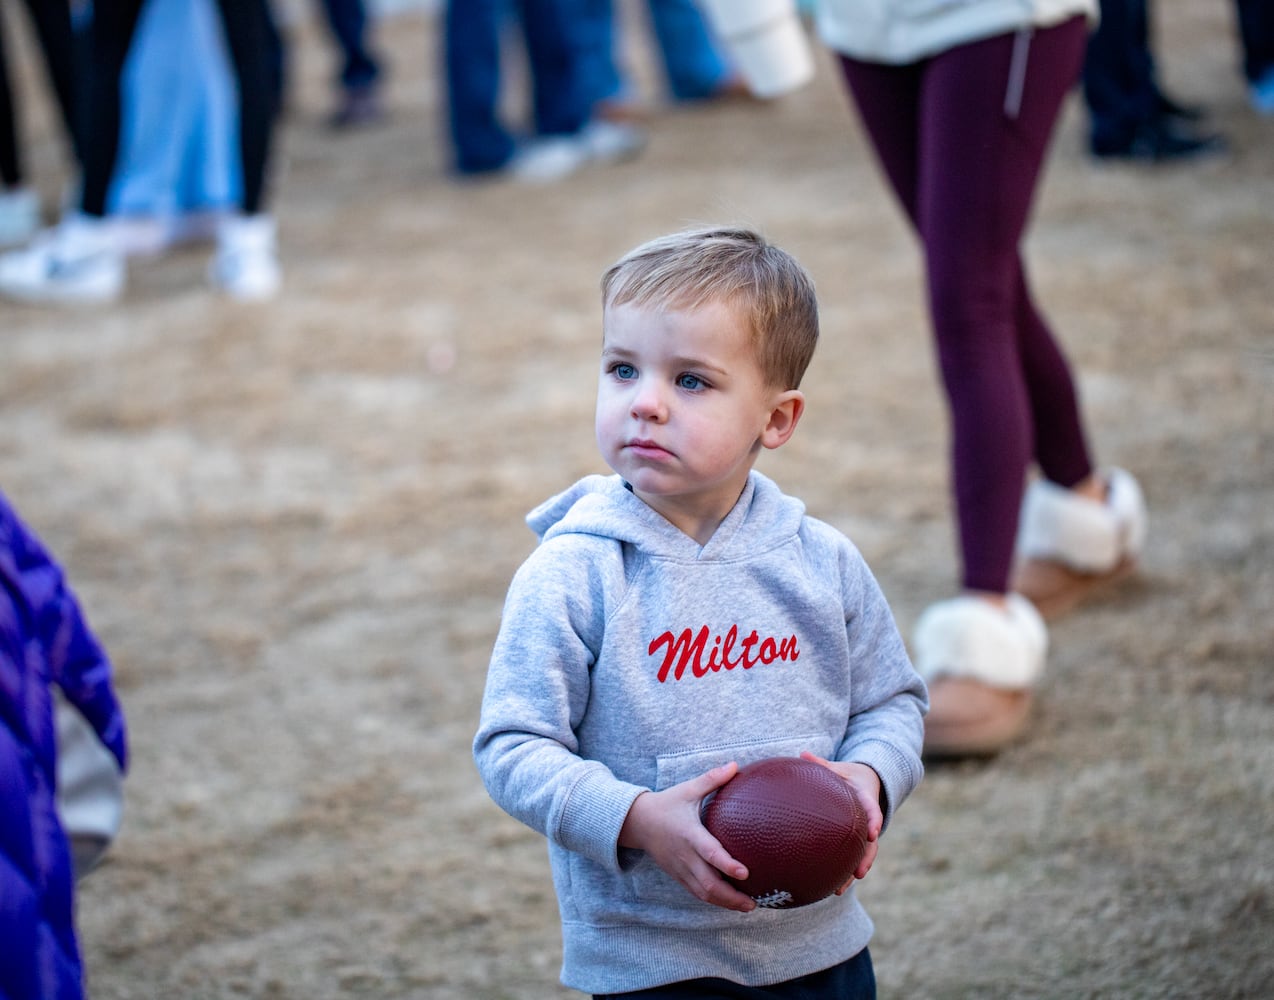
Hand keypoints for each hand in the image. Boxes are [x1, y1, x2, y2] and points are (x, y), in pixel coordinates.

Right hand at [619, 762, 756, 912]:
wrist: (638, 823)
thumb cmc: (667, 804)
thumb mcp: (688, 789)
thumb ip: (712, 779)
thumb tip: (735, 765)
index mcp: (689, 834)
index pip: (709, 853)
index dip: (727, 865)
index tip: (745, 873)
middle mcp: (684, 856)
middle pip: (708, 883)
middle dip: (731, 897)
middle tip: (753, 904)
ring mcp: (680, 869)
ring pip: (703, 893)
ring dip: (725, 903)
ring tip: (748, 907)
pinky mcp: (678, 876)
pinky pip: (697, 893)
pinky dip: (714, 900)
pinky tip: (731, 903)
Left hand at [799, 751, 882, 890]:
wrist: (866, 782)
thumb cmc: (848, 775)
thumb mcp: (839, 768)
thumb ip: (822, 764)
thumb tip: (802, 754)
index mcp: (867, 800)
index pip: (873, 811)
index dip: (874, 821)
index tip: (872, 832)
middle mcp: (868, 821)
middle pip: (871, 843)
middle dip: (866, 858)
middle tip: (859, 872)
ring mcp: (863, 834)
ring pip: (862, 857)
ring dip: (852, 872)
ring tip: (839, 889)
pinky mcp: (855, 842)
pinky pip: (851, 859)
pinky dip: (843, 873)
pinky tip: (831, 889)